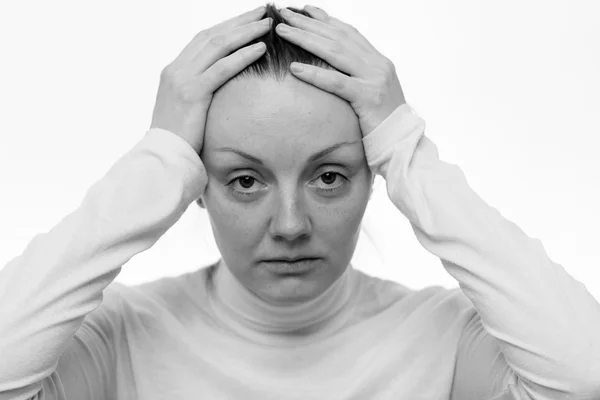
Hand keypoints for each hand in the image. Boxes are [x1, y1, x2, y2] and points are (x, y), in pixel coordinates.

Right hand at [150, 6, 271, 153]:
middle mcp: (177, 69)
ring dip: (245, 32)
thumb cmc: (179, 139)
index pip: (204, 39)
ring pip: (218, 46)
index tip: (249, 18)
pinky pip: (221, 69)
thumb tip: (221, 87)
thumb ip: (200, 92)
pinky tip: (260, 48)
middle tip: (263, 11)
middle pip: (213, 35)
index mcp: (174, 70)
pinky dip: (242, 56)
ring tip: (268, 25)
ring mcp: (182, 79)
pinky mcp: (192, 94)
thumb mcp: (187, 109)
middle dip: (240, 21)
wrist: (163, 156)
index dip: (228, 26)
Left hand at [275, 5, 405, 136]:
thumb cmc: (382, 123)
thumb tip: (334, 69)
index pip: (348, 33)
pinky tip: (294, 68)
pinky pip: (337, 83)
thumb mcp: (371, 94)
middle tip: (284, 14)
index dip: (325, 20)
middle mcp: (377, 65)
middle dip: (309, 23)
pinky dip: (314, 74)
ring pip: (335, 52)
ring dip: (305, 39)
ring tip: (282, 32)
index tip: (305, 10)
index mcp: (378, 62)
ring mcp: (374, 80)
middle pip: (338, 37)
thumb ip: (357, 78)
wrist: (402, 143)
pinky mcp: (368, 98)